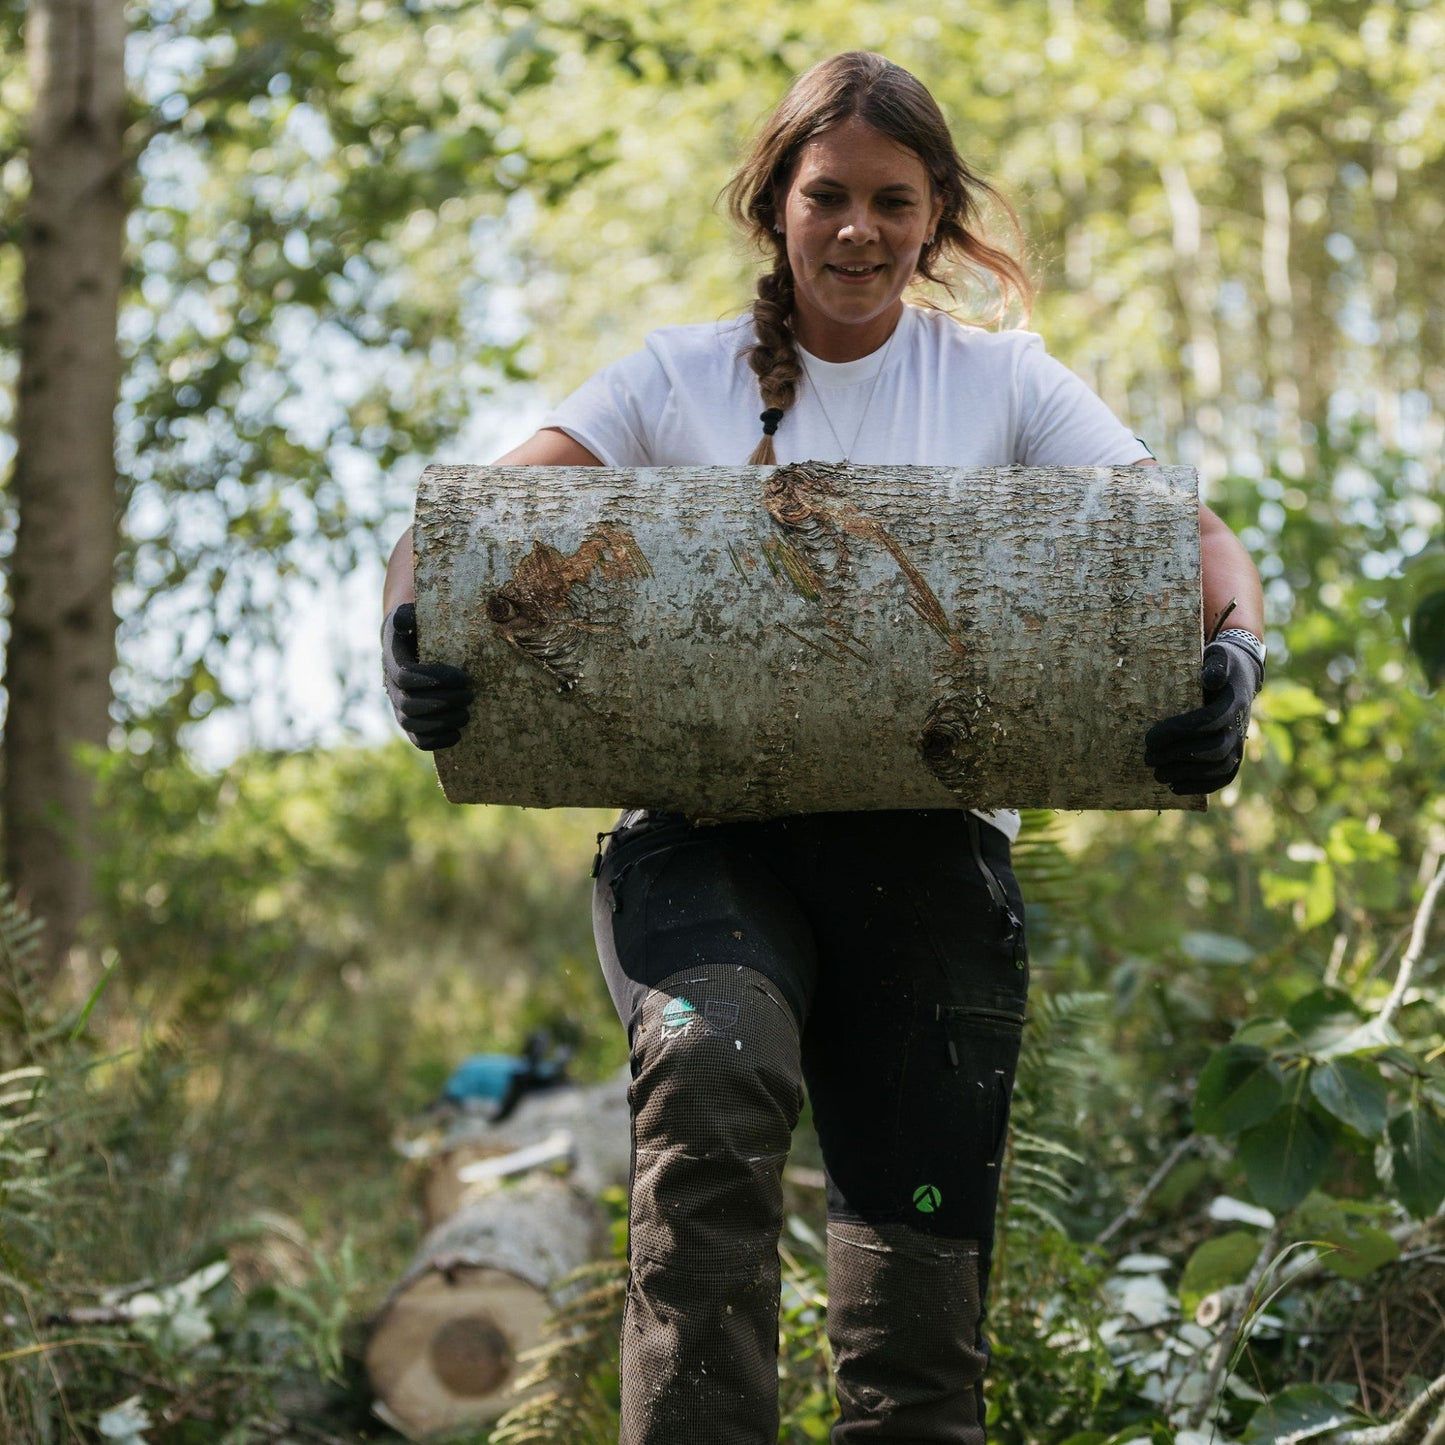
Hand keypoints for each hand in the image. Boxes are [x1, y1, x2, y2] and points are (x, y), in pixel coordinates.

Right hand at [382, 602, 473, 750]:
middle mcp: (393, 689)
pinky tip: (458, 733)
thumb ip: (407, 616)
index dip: (434, 679)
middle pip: (409, 705)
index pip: (406, 677)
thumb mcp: (410, 617)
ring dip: (443, 722)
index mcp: (393, 663)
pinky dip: (438, 741)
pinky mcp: (412, 723)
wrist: (408, 647)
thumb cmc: (416, 629)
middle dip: (443, 702)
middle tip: (470, 694)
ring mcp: (400, 708)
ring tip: (467, 713)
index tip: (462, 676)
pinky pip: (419, 741)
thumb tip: (406, 615)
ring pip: (413, 725)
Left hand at [1144, 633, 1263, 794]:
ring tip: (1157, 774)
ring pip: (1218, 768)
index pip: (1207, 722)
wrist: (1241, 676)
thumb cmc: (1220, 665)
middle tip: (1148, 758)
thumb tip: (1210, 678)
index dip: (1178, 732)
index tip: (1150, 737)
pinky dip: (1200, 786)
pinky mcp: (1234, 755)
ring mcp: (1239, 743)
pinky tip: (1175, 787)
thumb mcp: (1218, 656)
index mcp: (1233, 703)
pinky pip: (1223, 777)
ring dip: (1186, 775)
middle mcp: (1240, 726)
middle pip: (1213, 749)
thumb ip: (1215, 665)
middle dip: (1178, 756)